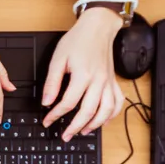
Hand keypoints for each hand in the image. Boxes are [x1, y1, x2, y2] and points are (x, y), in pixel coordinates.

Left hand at [42, 8, 124, 140]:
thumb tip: (46, 102)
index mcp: (83, 75)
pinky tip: (103, 121)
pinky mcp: (114, 81)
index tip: (47, 121)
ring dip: (95, 125)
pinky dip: (112, 115)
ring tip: (83, 131)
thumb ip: (52, 82)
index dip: (55, 115)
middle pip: (88, 112)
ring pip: (106, 111)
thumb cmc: (78, 41)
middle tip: (65, 136)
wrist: (98, 27)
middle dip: (74, 127)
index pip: (67, 103)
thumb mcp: (58, 59)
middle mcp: (98, 81)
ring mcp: (108, 82)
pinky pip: (118, 102)